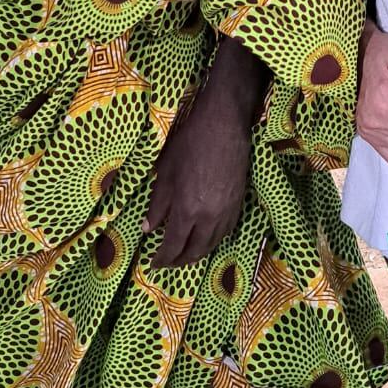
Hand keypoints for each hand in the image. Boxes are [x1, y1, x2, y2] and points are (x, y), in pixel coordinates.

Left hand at [144, 40, 260, 267]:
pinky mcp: (239, 202)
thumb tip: (148, 228)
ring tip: (185, 254)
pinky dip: (213, 240)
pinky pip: (226, 231)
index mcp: (187, 210)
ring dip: (197, 253)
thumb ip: (157, 204)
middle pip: (195, 251)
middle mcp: (209, 217)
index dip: (162, 258)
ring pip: (213, 244)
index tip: (153, 263)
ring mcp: (227, 211)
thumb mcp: (165, 173)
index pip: (173, 245)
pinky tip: (206, 237)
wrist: (224, 125)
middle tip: (168, 262)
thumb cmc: (190, 144)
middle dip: (179, 261)